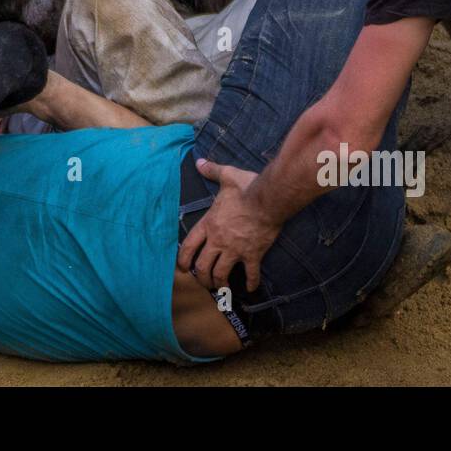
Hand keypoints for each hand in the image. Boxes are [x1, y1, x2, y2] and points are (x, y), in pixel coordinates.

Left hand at [177, 158, 278, 291]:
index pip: (189, 246)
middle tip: (204, 281)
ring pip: (221, 273)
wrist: (268, 200)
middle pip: (203, 266)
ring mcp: (235, 249)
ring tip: (222, 287)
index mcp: (209, 224)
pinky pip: (251, 274)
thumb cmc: (246, 188)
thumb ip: (211, 170)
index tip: (182, 268)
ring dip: (220, 283)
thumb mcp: (226, 176)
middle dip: (201, 277)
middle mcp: (218, 240)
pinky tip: (252, 289)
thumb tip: (199, 161)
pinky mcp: (252, 255)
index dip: (183, 259)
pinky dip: (251, 283)